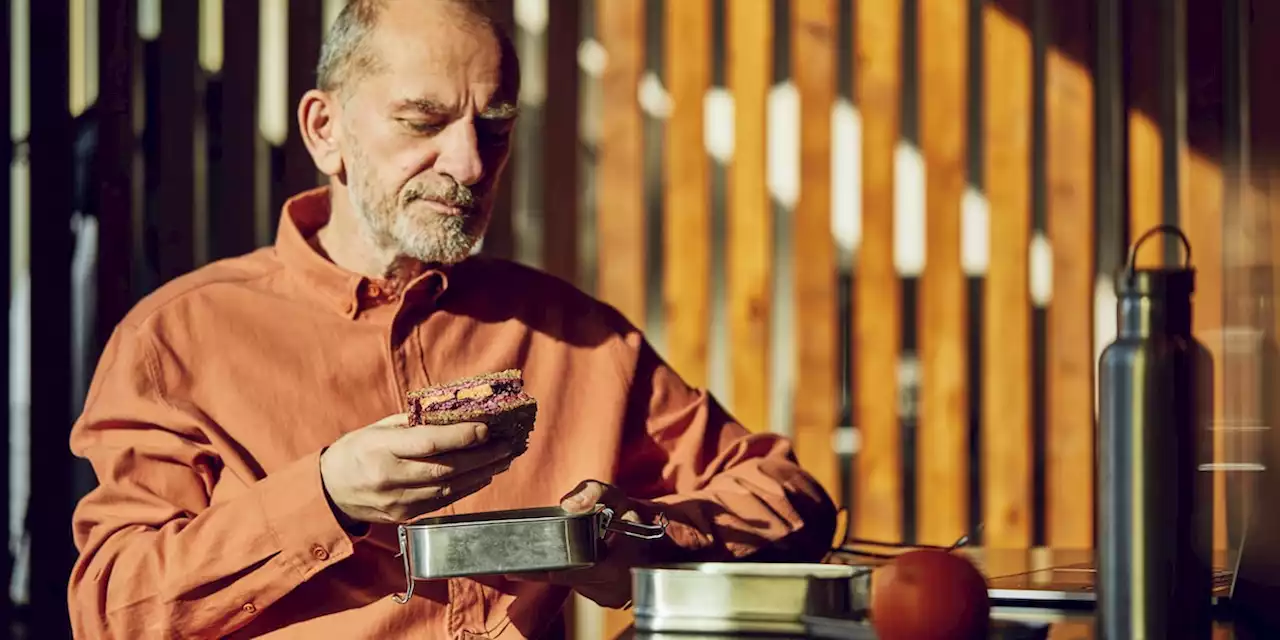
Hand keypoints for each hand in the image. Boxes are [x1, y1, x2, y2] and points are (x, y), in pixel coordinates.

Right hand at [319, 413, 513, 526]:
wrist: (329, 491)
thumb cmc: (356, 451)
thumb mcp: (376, 428)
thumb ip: (413, 423)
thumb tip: (452, 413)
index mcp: (381, 449)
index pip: (429, 443)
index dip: (462, 436)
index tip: (486, 428)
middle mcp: (391, 478)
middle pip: (446, 468)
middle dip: (482, 457)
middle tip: (508, 445)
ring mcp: (398, 502)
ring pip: (449, 487)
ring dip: (481, 474)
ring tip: (504, 460)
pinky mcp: (405, 517)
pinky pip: (442, 501)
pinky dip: (466, 488)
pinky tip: (484, 476)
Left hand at [508, 480, 660, 608]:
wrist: (671, 540)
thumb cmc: (642, 518)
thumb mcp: (618, 496)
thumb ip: (592, 492)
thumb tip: (567, 504)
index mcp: (614, 569)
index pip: (566, 573)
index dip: (539, 571)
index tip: (515, 569)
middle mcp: (611, 591)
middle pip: (567, 579)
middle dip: (554, 564)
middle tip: (539, 551)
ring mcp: (612, 599)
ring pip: (577, 584)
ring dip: (572, 568)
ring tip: (576, 549)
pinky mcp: (611, 601)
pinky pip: (587, 587)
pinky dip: (583, 573)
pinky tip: (589, 559)